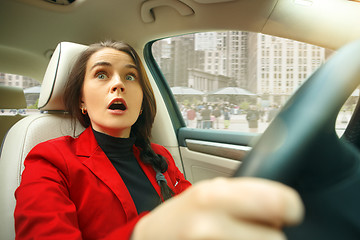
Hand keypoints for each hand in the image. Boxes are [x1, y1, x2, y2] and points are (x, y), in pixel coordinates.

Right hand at [132, 177, 303, 239]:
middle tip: (258, 227)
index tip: (288, 212)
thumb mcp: (211, 192)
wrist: (156, 236)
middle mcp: (211, 223)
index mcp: (216, 195)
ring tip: (239, 235)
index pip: (280, 202)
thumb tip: (280, 202)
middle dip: (272, 232)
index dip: (289, 208)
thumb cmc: (184, 214)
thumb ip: (244, 193)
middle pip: (276, 238)